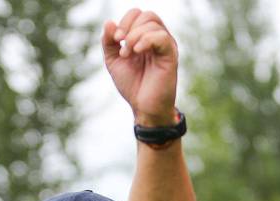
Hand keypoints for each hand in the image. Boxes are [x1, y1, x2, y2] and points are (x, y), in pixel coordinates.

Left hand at [102, 9, 178, 125]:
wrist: (143, 107)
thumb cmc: (132, 84)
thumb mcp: (114, 61)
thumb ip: (109, 42)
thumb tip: (108, 22)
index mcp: (145, 37)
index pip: (138, 14)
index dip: (124, 22)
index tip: (115, 39)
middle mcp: (157, 38)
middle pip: (147, 15)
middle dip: (128, 27)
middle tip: (121, 47)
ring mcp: (165, 45)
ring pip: (153, 23)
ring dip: (134, 36)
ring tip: (127, 54)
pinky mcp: (170, 54)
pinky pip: (161, 37)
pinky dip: (145, 40)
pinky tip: (136, 52)